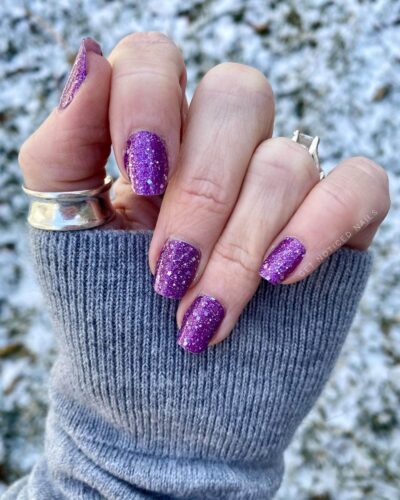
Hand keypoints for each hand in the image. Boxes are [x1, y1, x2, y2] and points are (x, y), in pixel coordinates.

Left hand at [19, 33, 389, 352]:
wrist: (157, 395)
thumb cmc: (108, 313)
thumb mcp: (65, 231)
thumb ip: (62, 148)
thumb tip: (89, 63)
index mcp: (158, 135)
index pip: (158, 59)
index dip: (147, 103)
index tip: (138, 179)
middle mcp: (222, 148)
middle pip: (237, 97)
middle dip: (201, 193)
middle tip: (167, 272)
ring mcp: (280, 185)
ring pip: (284, 162)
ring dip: (240, 245)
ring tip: (203, 315)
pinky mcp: (333, 226)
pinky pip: (359, 185)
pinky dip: (320, 225)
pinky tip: (282, 273)